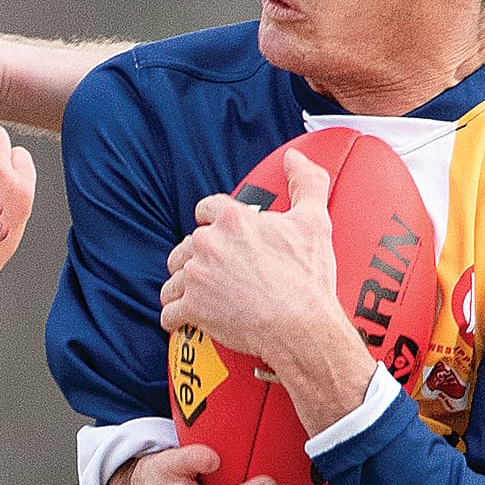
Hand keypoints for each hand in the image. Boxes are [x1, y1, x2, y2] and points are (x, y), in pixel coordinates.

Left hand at [158, 148, 373, 435]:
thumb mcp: (314, 222)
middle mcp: (209, 243)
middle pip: (188, 244)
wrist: (301, 326)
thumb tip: (294, 158)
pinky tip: (182, 319)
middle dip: (197, 256)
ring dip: (181, 285)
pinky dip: (175, 317)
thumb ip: (306, 182)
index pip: (207, 209)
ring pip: (174, 277)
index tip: (213, 228)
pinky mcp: (192, 308)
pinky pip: (169, 312)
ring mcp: (197, 276)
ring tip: (195, 295)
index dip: (210, 219)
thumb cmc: (308, 277)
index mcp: (234, 219)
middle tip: (211, 270)